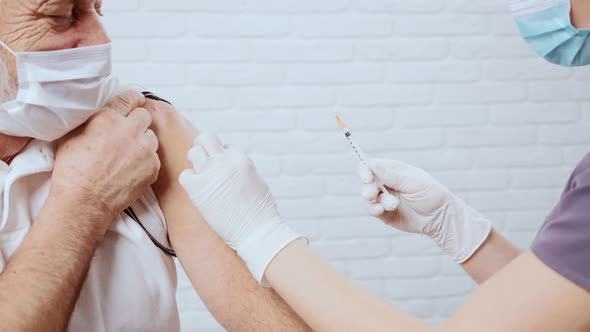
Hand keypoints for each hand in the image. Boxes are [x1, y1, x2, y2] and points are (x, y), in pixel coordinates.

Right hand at [52, 90, 159, 222]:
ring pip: (151, 137)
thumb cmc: (73, 171)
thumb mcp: (73, 134)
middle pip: (144, 116)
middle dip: (138, 123)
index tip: (135, 103)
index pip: (130, 98)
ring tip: (128, 156)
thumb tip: (104, 111)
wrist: (84, 201)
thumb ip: (94, 118)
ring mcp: (144, 149)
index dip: (133, 101)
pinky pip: (154, 157)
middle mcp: (129, 130)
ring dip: (143, 143)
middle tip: (128, 135)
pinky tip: (131, 170)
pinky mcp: (153, 166)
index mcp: (108, 118)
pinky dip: (146, 162)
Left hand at [179, 133, 301, 284]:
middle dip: (204, 146)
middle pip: (206, 138)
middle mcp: (225, 162)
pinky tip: (196, 190)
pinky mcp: (198, 189)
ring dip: (196, 162)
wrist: (257, 232)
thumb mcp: (257, 181)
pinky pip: (185, 175)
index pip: (225, 147)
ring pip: (194, 152)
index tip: (223, 170)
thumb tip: (233, 165)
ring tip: (202, 177)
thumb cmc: (261, 212)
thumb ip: (244, 168)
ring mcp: (211, 174)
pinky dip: (189, 180)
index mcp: (241, 159)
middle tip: (204, 160)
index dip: (223, 157)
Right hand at [360, 159, 490, 262]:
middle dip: (367, 188)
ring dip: (376, 201)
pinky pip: (372, 210)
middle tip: (372, 194)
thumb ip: (391, 175)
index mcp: (392, 170)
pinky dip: (374, 210)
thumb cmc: (431, 194)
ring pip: (368, 198)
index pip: (371, 166)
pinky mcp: (384, 213)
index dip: (365, 170)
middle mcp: (386, 183)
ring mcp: (384, 198)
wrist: (440, 217)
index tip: (367, 178)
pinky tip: (382, 210)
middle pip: (366, 182)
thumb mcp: (412, 182)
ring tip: (392, 205)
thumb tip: (372, 164)